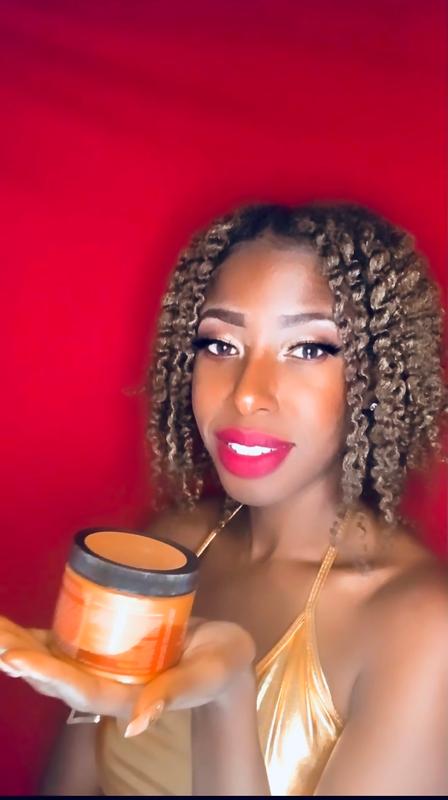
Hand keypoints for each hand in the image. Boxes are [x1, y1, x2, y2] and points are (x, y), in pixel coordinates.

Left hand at [0, 615, 255, 733]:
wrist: (223, 655)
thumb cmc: (221, 665)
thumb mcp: (205, 676)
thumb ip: (174, 695)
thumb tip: (136, 725)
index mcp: (129, 697)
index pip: (79, 689)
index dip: (46, 674)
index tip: (13, 658)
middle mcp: (109, 686)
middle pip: (55, 676)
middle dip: (21, 657)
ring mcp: (104, 668)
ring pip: (52, 661)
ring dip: (20, 646)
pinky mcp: (105, 649)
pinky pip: (65, 644)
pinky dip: (37, 636)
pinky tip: (14, 628)